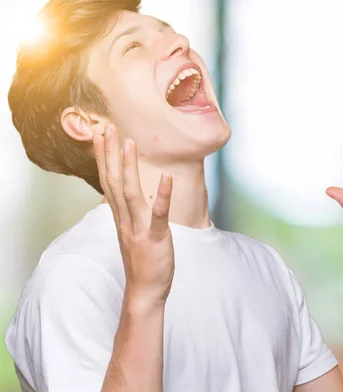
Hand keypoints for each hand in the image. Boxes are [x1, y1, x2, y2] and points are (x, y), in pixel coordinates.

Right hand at [93, 124, 174, 306]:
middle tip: (107, 127)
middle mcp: (125, 219)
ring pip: (130, 193)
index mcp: (120, 217)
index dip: (103, 157)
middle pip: (113, 181)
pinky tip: (167, 177)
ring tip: (129, 143)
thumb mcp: (132, 232)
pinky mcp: (155, 238)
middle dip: (110, 153)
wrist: (144, 291)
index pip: (107, 181)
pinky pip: (158, 214)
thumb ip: (129, 213)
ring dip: (129, 167)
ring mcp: (138, 228)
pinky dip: (163, 195)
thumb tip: (126, 196)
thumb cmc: (142, 261)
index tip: (99, 135)